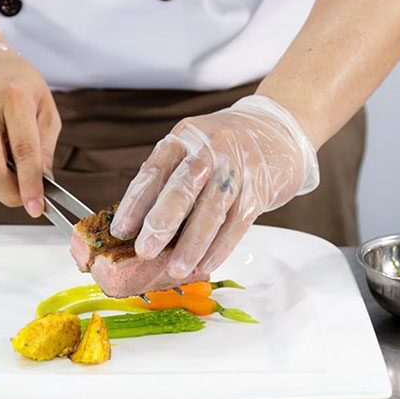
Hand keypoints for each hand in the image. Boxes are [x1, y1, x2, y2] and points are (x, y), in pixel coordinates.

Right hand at [0, 49, 59, 216]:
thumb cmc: (18, 86)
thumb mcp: (45, 109)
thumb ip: (45, 147)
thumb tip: (43, 184)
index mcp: (14, 96)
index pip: (23, 150)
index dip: (30, 184)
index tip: (36, 207)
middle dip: (9, 193)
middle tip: (24, 197)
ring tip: (6, 152)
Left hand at [110, 95, 319, 277]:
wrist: (278, 130)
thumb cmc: (224, 148)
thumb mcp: (192, 149)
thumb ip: (169, 180)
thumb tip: (139, 227)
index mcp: (184, 138)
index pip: (154, 171)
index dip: (136, 202)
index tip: (121, 230)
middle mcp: (210, 149)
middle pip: (183, 187)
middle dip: (161, 222)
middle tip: (145, 250)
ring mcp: (237, 169)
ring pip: (212, 209)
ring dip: (192, 243)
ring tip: (176, 268)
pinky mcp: (259, 189)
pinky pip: (237, 223)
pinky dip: (220, 247)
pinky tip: (206, 263)